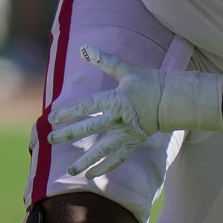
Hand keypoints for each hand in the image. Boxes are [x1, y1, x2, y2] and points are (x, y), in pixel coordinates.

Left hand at [47, 45, 222, 177]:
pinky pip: (117, 158)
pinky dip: (105, 167)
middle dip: (69, 134)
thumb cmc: (149, 82)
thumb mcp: (126, 69)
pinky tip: (91, 175)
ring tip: (70, 170)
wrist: (172, 101)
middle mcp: (119, 119)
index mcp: (115, 100)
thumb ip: (105, 61)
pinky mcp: (133, 143)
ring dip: (85, 160)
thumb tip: (85, 47)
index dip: (69, 112)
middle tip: (50, 140)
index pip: (87, 106)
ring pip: (103, 150)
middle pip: (90, 129)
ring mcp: (126, 134)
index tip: (52, 118)